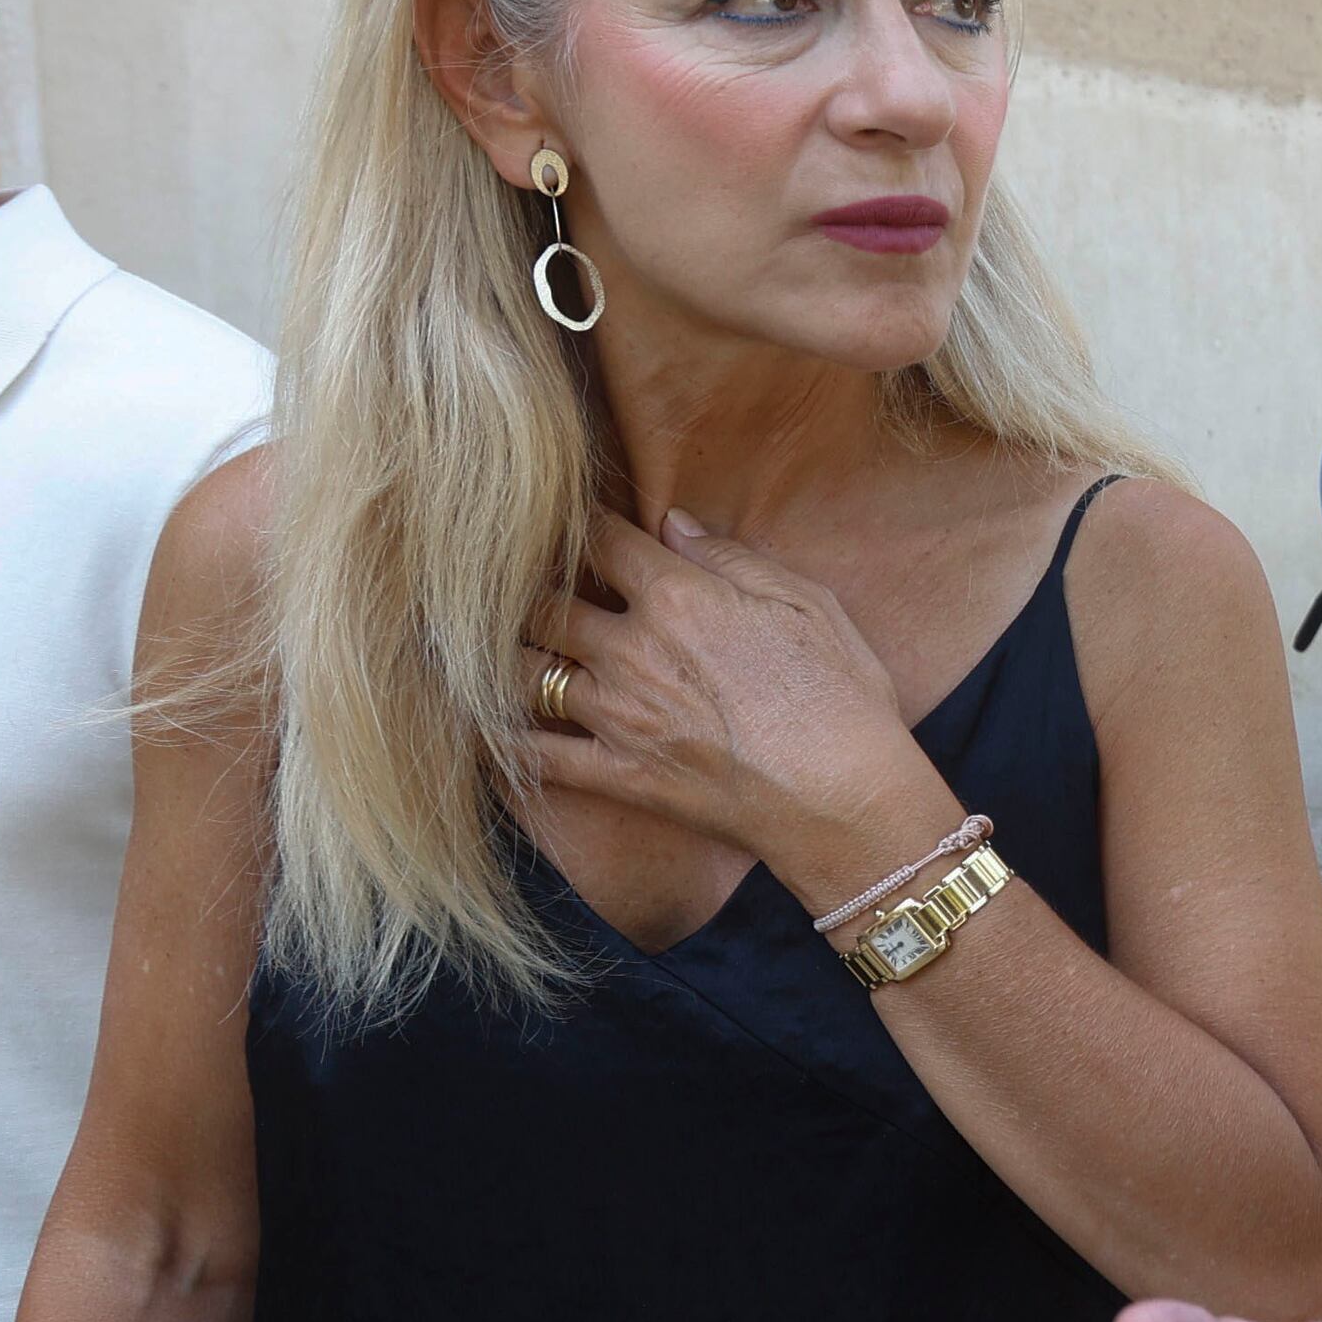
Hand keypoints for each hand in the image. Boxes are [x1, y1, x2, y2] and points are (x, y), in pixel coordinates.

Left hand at [519, 509, 948, 904]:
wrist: (845, 801)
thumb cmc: (842, 697)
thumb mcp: (807, 605)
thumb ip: (732, 558)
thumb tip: (673, 524)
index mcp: (680, 598)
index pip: (602, 541)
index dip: (581, 523)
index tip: (569, 520)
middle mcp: (632, 651)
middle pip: (545, 604)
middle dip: (524, 588)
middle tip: (509, 582)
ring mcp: (617, 717)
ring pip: (524, 672)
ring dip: (502, 654)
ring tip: (485, 644)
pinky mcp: (616, 775)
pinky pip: (535, 757)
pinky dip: (498, 740)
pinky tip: (477, 726)